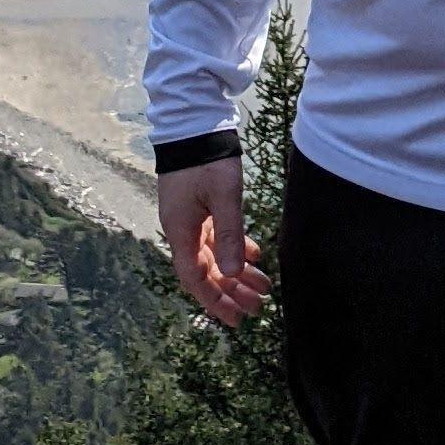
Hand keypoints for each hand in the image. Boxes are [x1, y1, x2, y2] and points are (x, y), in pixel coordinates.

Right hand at [158, 153, 268, 326]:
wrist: (194, 125)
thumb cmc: (207, 160)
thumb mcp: (223, 197)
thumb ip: (229, 235)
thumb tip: (232, 275)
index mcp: (181, 231)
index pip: (194, 278)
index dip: (214, 301)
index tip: (236, 319)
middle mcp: (182, 230)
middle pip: (206, 271)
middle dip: (231, 291)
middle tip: (258, 307)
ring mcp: (190, 219)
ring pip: (214, 256)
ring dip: (237, 272)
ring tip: (263, 286)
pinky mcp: (199, 208)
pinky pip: (216, 237)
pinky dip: (235, 248)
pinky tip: (255, 256)